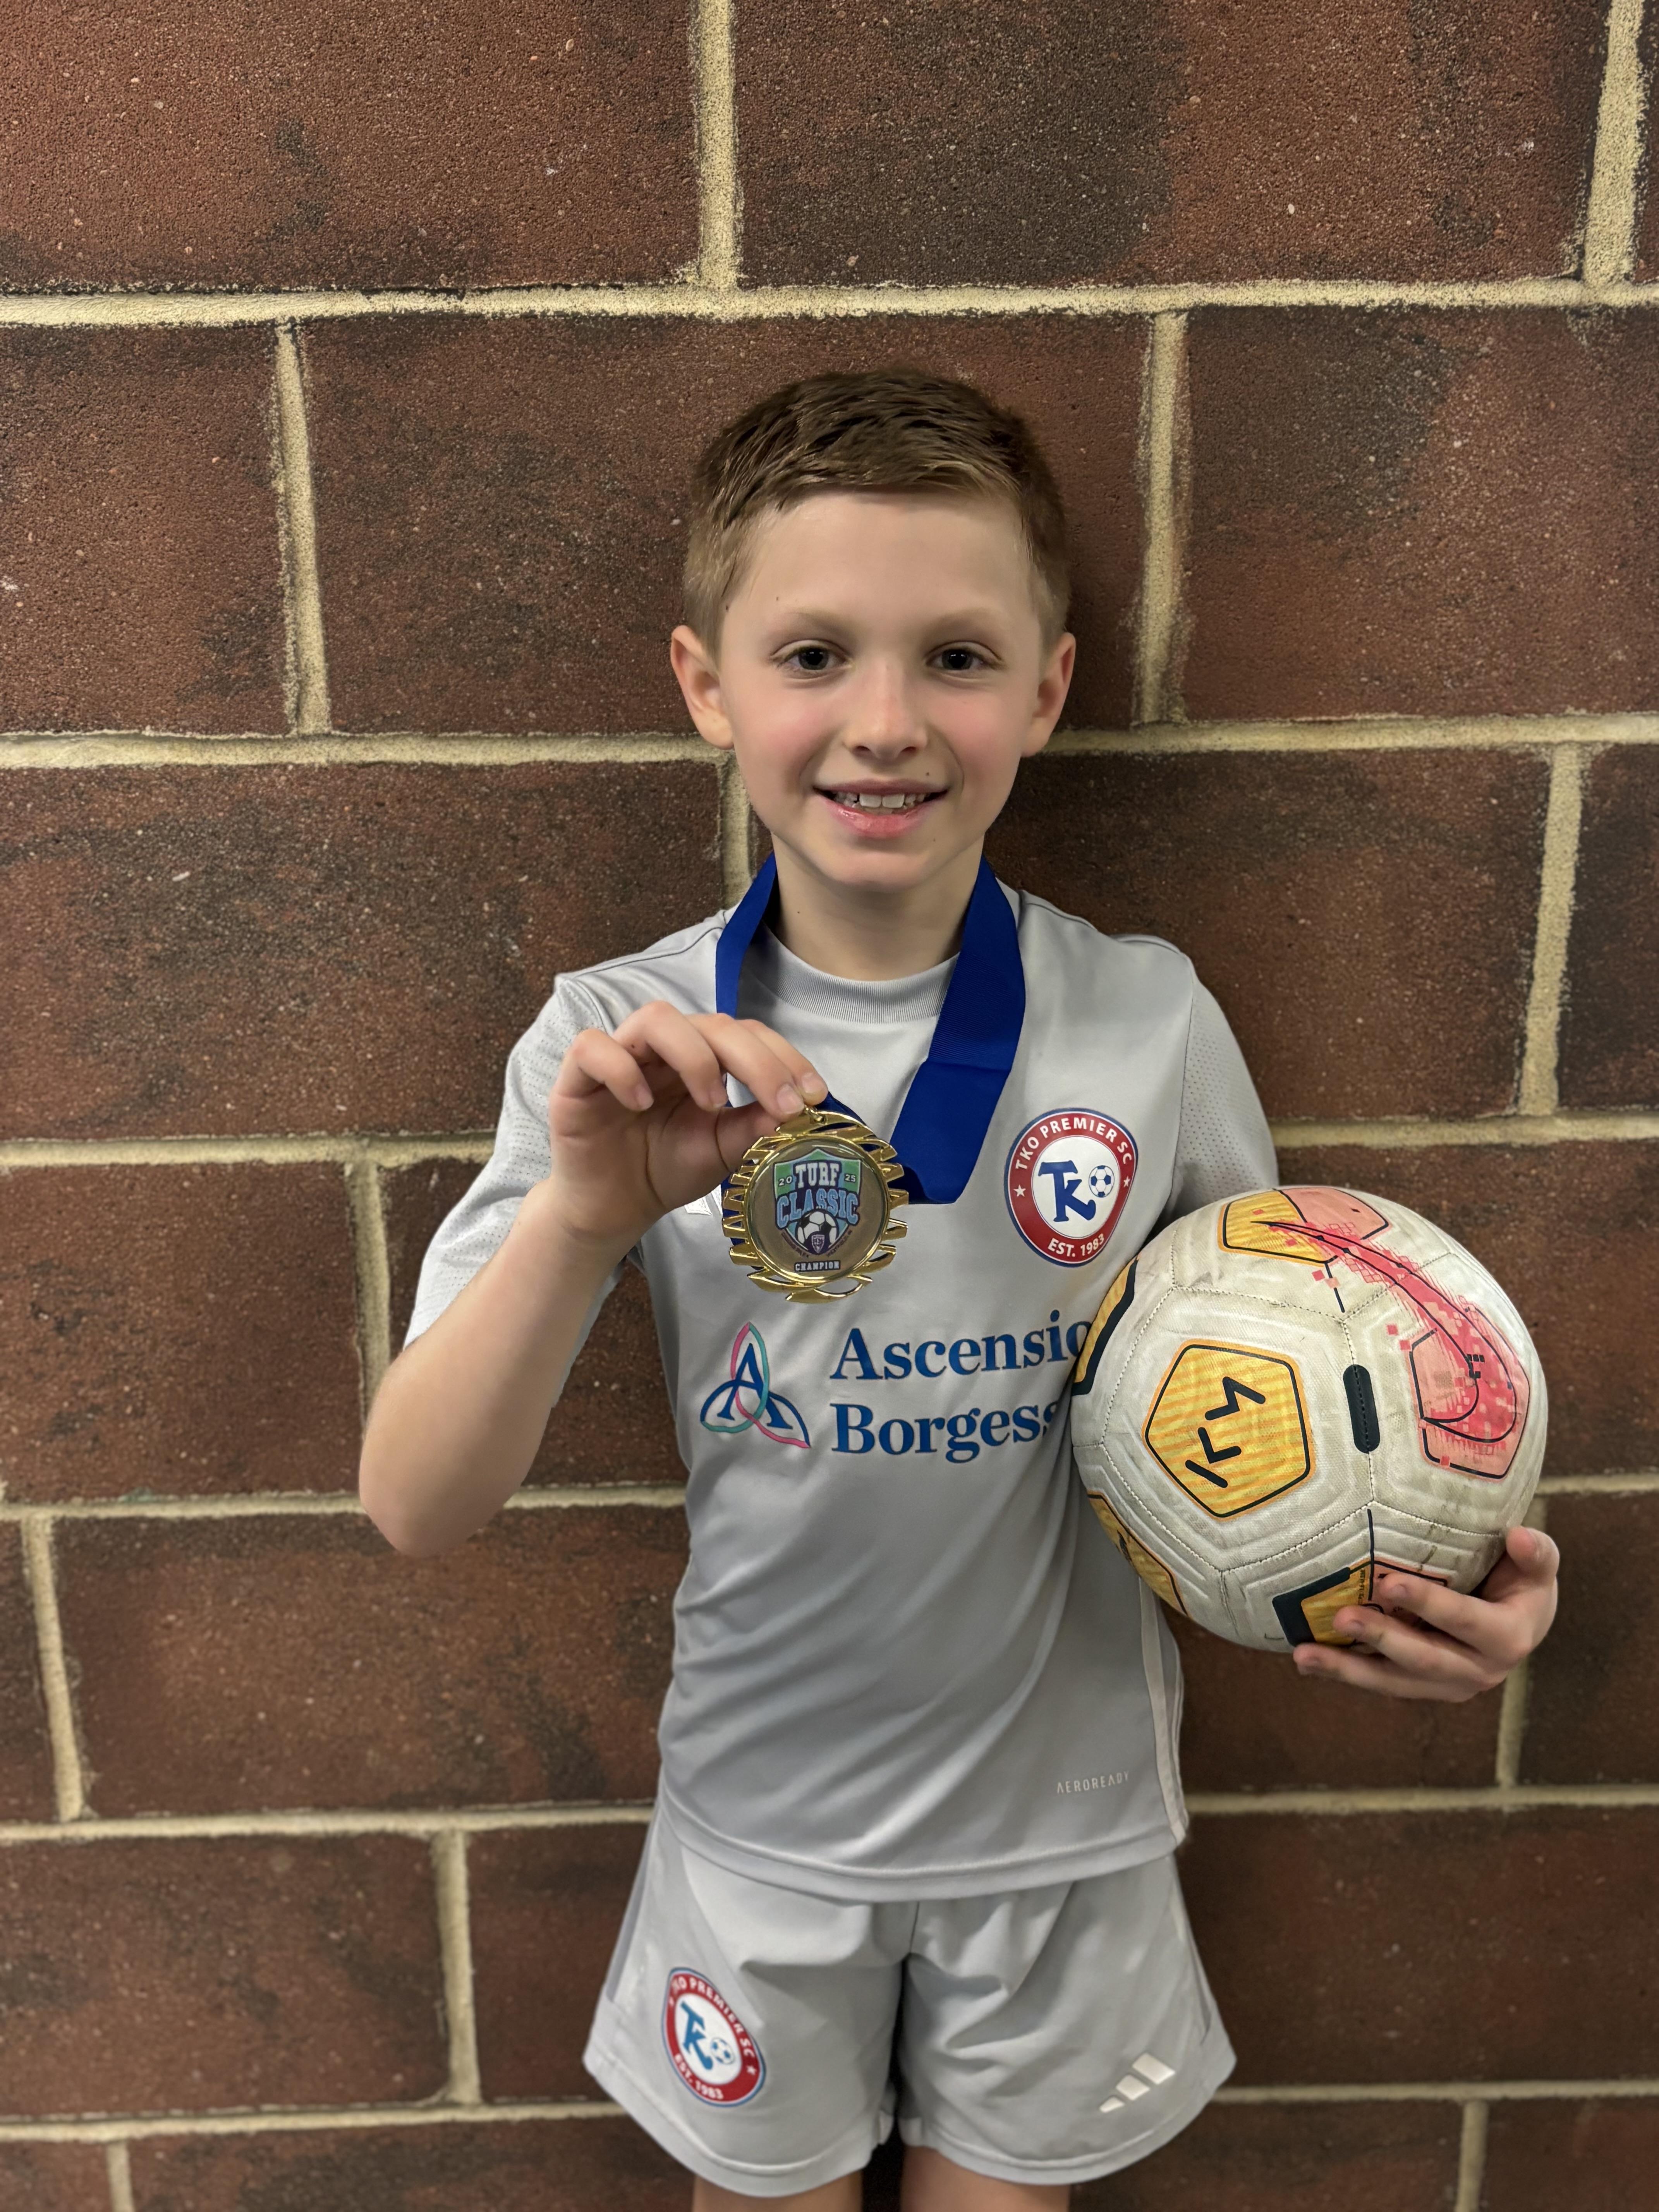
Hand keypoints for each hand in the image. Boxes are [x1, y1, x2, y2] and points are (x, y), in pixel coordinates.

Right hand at [542, 1000, 826, 1256]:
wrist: (613, 1209)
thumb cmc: (665, 1169)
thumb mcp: (721, 1151)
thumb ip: (754, 1126)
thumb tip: (797, 1110)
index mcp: (702, 1059)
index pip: (746, 1034)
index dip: (782, 1057)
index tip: (812, 1095)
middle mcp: (664, 1049)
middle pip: (711, 1022)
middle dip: (755, 1059)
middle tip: (780, 1103)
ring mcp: (620, 1056)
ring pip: (655, 1018)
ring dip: (693, 1055)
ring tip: (710, 1103)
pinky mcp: (578, 1077)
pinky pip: (592, 1047)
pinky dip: (621, 1069)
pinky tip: (641, 1104)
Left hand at [1291, 1523, 1559, 1701]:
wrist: (1521, 1619)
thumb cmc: (1523, 1580)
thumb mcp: (1539, 1565)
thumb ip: (1536, 1552)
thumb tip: (1518, 1535)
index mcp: (1507, 1638)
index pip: (1465, 1621)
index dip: (1429, 1605)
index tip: (1389, 1583)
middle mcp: (1478, 1670)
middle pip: (1424, 1659)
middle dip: (1382, 1638)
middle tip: (1341, 1615)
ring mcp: (1446, 1684)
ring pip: (1394, 1682)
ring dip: (1348, 1669)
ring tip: (1304, 1655)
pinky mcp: (1420, 1686)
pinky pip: (1380, 1682)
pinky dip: (1344, 1672)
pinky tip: (1306, 1660)